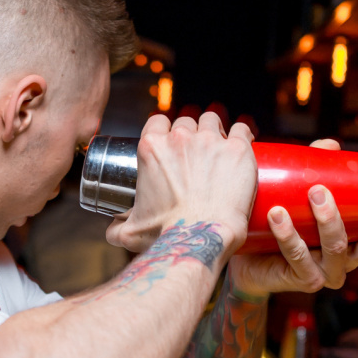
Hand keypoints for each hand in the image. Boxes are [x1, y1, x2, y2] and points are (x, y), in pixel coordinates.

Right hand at [105, 111, 256, 255]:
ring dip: (216, 127)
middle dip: (192, 130)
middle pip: (187, 120)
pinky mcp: (238, 150)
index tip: (172, 141)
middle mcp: (180, 138)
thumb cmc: (165, 235)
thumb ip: (117, 227)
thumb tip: (113, 229)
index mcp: (151, 149)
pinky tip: (244, 138)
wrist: (199, 239)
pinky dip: (244, 132)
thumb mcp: (131, 231)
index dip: (166, 129)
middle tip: (198, 149)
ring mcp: (210, 140)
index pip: (158, 122)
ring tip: (221, 142)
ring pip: (213, 118)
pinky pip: (243, 129)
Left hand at [229, 138, 357, 296]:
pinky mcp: (302, 280)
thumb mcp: (302, 191)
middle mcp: (350, 259)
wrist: (247, 252)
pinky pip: (298, 257)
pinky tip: (277, 214)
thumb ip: (317, 168)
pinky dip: (288, 235)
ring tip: (316, 191)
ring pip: (338, 249)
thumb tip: (331, 147)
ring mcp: (327, 272)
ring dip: (330, 220)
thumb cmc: (281, 220)